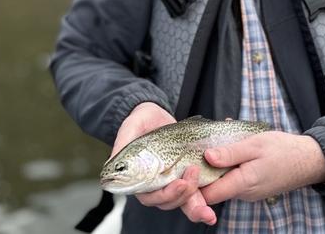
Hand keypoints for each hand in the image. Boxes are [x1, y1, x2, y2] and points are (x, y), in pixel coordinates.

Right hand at [110, 103, 216, 224]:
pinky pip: (196, 192)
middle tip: (192, 179)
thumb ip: (123, 143)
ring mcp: (173, 181)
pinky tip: (213, 211)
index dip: (164, 195)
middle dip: (183, 197)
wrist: (157, 113)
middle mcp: (157, 184)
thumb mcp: (131, 127)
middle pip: (169, 202)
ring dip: (196, 203)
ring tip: (204, 188)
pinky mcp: (187, 175)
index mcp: (140, 179)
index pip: (149, 196)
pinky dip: (205, 200)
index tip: (179, 183)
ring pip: (183, 201)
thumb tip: (111, 165)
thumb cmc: (141, 120)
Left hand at [201, 131, 324, 203]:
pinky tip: (230, 146)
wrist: (310, 160)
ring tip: (213, 142)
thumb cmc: (284, 150)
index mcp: (243, 183)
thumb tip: (206, 157)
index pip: (209, 195)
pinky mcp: (253, 186)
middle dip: (203, 170)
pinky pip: (234, 176)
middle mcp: (243, 192)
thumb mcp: (255, 144)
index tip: (186, 165)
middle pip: (213, 188)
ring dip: (216, 164)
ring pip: (223, 180)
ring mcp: (248, 191)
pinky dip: (228, 163)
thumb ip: (230, 152)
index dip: (194, 184)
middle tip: (197, 148)